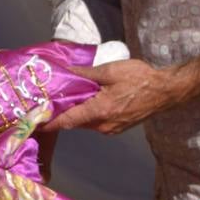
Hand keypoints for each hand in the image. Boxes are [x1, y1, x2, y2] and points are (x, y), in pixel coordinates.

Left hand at [43, 59, 167, 134]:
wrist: (166, 91)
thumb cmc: (140, 78)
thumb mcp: (110, 71)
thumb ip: (86, 73)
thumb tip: (66, 71)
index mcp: (99, 111)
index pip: (67, 121)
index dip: (49, 122)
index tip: (33, 122)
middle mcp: (103, 125)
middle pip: (75, 122)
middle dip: (60, 114)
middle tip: (46, 103)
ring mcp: (112, 129)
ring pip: (86, 123)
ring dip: (76, 113)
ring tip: (64, 99)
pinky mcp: (118, 127)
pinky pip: (97, 123)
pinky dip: (88, 114)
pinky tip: (87, 101)